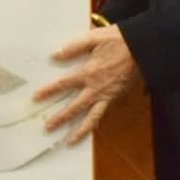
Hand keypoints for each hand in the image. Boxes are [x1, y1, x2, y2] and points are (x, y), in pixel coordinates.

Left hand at [30, 25, 140, 144]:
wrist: (143, 48)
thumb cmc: (119, 40)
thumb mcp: (94, 38)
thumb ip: (74, 47)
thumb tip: (56, 54)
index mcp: (88, 72)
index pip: (63, 84)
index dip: (48, 91)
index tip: (36, 97)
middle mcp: (96, 88)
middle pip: (74, 107)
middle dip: (60, 118)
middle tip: (47, 127)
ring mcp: (107, 95)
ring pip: (91, 117)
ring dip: (80, 130)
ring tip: (69, 141)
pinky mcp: (116, 98)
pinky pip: (103, 114)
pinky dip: (95, 123)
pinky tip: (89, 128)